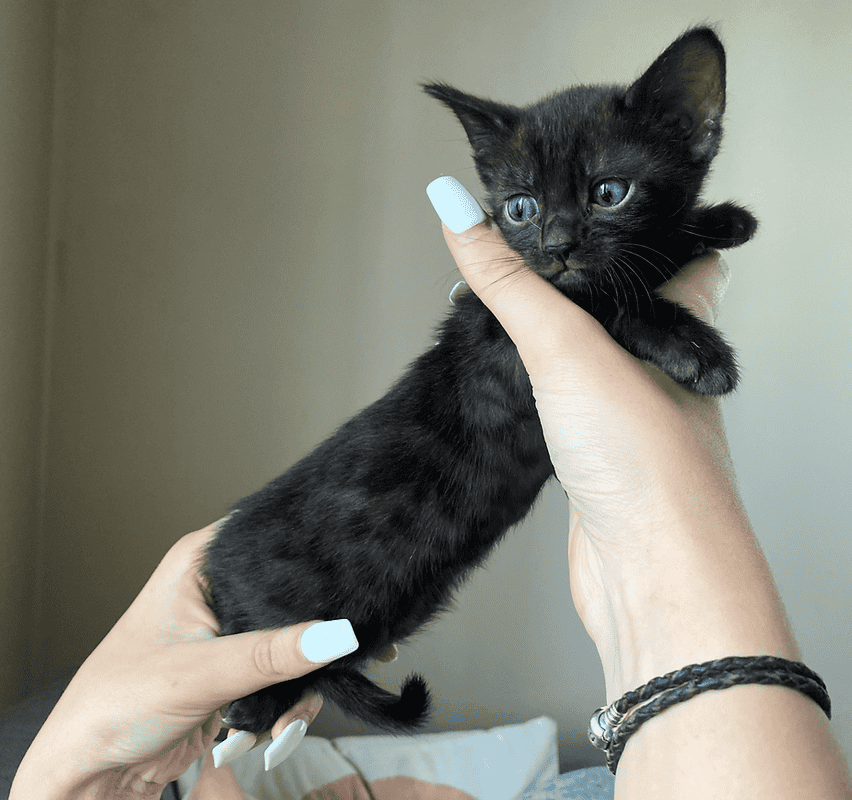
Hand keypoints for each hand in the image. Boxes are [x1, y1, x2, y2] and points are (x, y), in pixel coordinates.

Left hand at [11, 523, 357, 798]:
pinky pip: (284, 678)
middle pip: (293, 598)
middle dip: (313, 640)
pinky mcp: (237, 670)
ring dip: (299, 686)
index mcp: (201, 563)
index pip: (273, 542)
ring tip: (286, 720)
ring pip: (295, 643)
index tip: (350, 591)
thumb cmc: (113, 706)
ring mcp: (229, 632)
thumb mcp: (199, 674)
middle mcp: (218, 591)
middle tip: (340, 663)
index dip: (313, 563)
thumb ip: (271, 654)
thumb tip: (336, 634)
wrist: (91, 775)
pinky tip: (274, 731)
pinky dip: (287, 707)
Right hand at [433, 206, 798, 700]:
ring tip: (502, 304)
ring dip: (551, 339)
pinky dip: (537, 391)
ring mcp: (629, 417)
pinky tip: (510, 383)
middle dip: (575, 283)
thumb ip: (510, 283)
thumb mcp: (568, 348)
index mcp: (676, 330)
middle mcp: (659, 371)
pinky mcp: (597, 459)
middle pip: (621, 310)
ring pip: (590, 362)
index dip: (639, 228)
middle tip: (528, 249)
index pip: (674, 258)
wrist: (651, 574)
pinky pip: (566, 409)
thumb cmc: (648, 464)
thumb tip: (457, 210)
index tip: (593, 203)